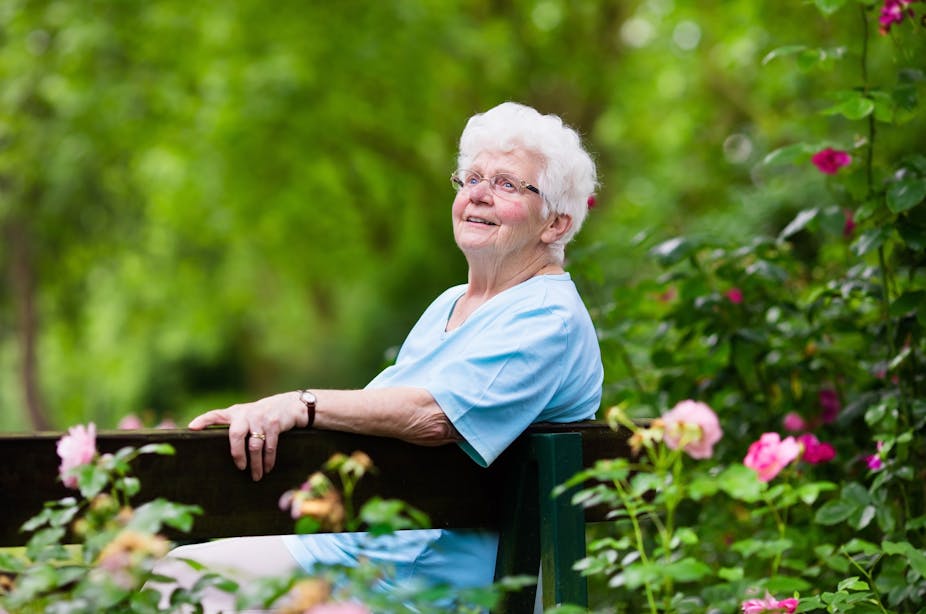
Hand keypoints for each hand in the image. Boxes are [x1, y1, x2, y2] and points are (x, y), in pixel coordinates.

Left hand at [189, 391, 308, 480]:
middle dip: (237, 453)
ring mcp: (260, 418)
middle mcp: (245, 414)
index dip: (203, 421)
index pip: (215, 415)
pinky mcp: (274, 424)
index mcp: (234, 413)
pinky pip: (270, 446)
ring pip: (255, 445)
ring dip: (256, 463)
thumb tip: (216, 449)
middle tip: (240, 467)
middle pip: (236, 434)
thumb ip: (233, 426)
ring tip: (255, 476)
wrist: (288, 405)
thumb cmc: (260, 416)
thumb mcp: (245, 416)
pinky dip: (268, 460)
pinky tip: (267, 468)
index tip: (192, 428)